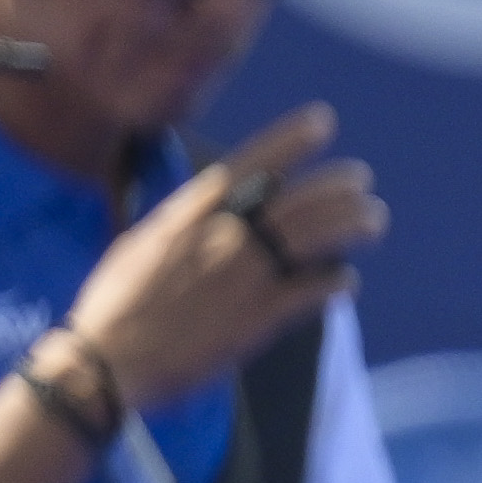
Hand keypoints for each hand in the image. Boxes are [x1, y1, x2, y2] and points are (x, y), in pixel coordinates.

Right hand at [67, 105, 382, 410]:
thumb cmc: (114, 304)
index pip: (247, 166)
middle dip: (336, 186)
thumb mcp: (140, 245)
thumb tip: (204, 206)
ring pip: (311, 237)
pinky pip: (310, 292)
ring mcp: (242, 277)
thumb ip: (180, 223)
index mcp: (186, 216)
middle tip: (361, 180)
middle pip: (294, 200)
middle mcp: (219, 238)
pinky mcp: (257, 318)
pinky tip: (348, 279)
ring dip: (350, 224)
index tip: (321, 121)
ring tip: (374, 220)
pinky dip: (334, 282)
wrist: (108, 361)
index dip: (289, 140)